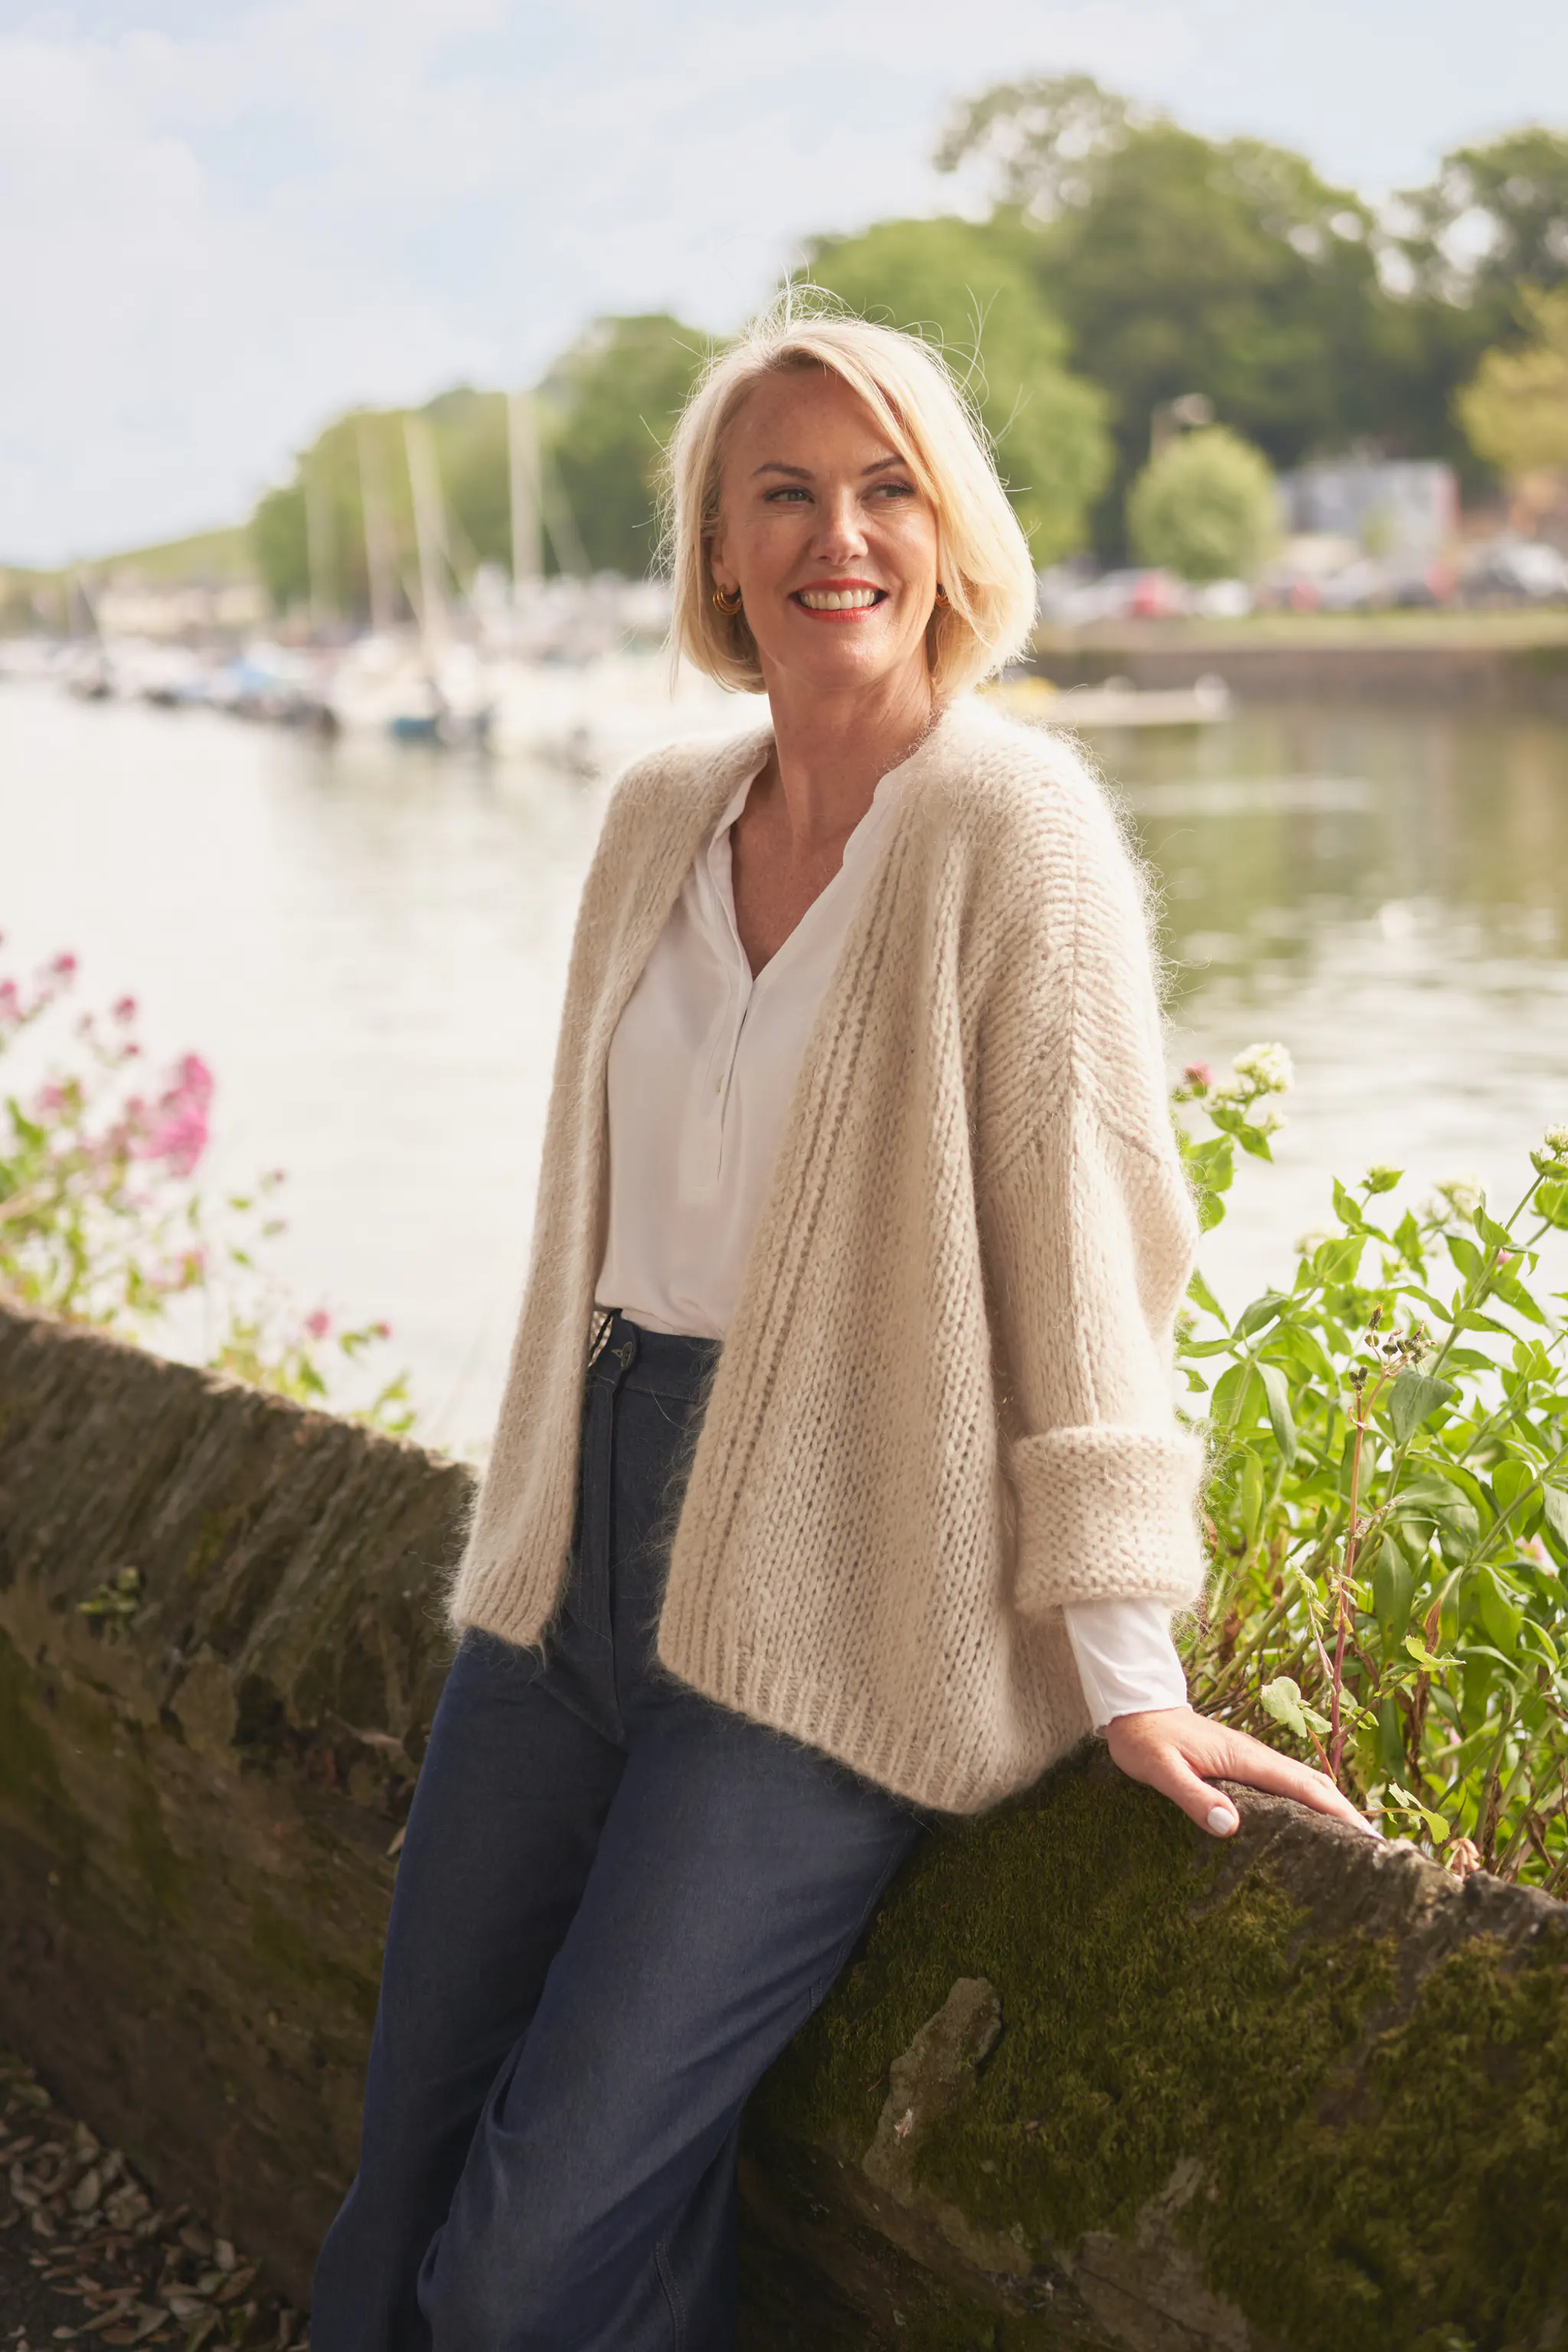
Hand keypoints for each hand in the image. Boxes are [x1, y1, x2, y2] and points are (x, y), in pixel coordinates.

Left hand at [1103, 1705, 1379, 1840]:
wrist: (1134, 1709)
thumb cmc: (1144, 1741)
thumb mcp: (1161, 1770)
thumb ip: (1193, 1796)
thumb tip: (1233, 1826)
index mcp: (1245, 1757)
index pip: (1304, 1787)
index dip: (1339, 1813)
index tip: (1369, 1840)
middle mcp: (1257, 1756)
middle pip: (1316, 1785)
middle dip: (1348, 1815)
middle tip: (1377, 1853)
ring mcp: (1252, 1759)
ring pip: (1305, 1784)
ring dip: (1332, 1809)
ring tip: (1355, 1847)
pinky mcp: (1244, 1765)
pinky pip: (1287, 1785)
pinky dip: (1310, 1804)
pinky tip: (1312, 1827)